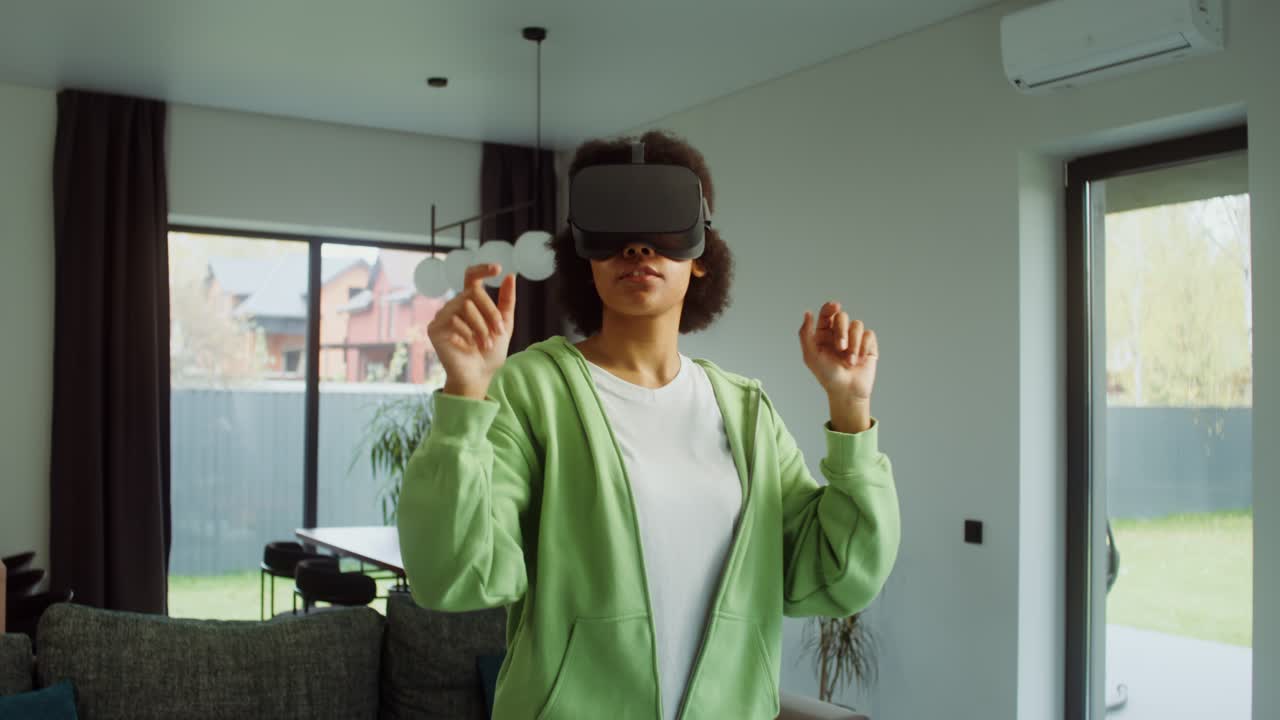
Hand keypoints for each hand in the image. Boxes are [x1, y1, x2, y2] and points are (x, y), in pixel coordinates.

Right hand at [427, 264, 516, 398]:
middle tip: (499, 332)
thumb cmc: (490, 351)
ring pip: (465, 306)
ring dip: (481, 327)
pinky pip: (454, 320)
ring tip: (485, 344)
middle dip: (491, 313)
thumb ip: (507, 301)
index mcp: (470, 301)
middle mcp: (454, 305)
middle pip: (474, 293)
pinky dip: (467, 334)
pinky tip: (469, 346)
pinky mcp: (435, 329)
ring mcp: (443, 316)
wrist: (479, 375)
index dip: (482, 269)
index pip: (471, 277)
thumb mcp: (504, 325)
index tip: (498, 269)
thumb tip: (510, 276)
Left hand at [798, 301, 878, 425]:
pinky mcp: (868, 345)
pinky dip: (863, 347)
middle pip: (843, 316)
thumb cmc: (827, 375)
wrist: (847, 391)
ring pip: (857, 325)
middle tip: (840, 347)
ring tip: (850, 361)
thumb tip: (808, 313)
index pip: (827, 314)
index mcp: (824, 334)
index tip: (834, 306)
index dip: (830, 307)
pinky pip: (868, 335)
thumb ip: (806, 334)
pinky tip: (860, 360)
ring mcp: (854, 339)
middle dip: (842, 330)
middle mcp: (840, 334)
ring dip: (853, 343)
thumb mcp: (810, 355)